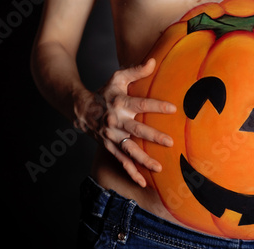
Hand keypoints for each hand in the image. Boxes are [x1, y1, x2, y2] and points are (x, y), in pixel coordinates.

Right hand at [73, 58, 175, 186]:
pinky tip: (143, 182)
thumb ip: (135, 70)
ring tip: (159, 168)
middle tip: (169, 142)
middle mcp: (115, 121)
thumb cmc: (105, 92)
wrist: (80, 109)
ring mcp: (111, 136)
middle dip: (152, 136)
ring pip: (129, 150)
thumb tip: (152, 60)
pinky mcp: (109, 147)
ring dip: (143, 160)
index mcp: (119, 103)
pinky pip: (121, 161)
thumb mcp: (117, 78)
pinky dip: (131, 173)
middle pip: (135, 129)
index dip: (156, 105)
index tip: (173, 108)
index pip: (140, 103)